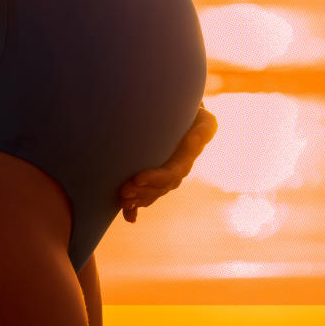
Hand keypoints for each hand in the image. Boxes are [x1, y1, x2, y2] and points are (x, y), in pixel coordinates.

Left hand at [117, 103, 217, 221]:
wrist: (180, 112)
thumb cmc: (188, 108)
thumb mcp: (201, 115)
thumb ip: (203, 125)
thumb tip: (193, 135)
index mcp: (189, 154)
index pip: (173, 171)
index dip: (156, 178)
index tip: (137, 178)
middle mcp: (181, 167)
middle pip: (162, 186)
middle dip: (143, 192)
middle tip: (123, 191)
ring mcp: (169, 173)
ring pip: (154, 192)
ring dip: (139, 199)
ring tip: (122, 200)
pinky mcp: (156, 176)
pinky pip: (148, 194)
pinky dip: (137, 209)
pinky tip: (129, 218)